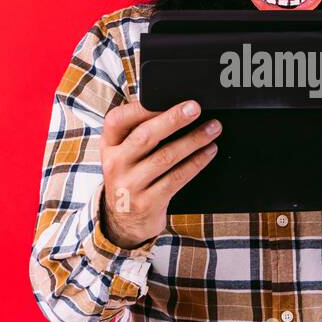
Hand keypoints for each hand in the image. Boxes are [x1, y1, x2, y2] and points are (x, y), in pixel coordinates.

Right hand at [100, 99, 221, 246]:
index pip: (118, 120)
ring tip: (213, 128)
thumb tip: (176, 108)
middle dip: (173, 119)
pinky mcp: (148, 203)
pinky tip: (209, 151)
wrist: (125, 223)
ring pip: (166, 157)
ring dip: (193, 140)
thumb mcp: (124, 155)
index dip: (142, 107)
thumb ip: (138, 133)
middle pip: (145, 136)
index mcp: (109, 146)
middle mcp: (114, 164)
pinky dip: (196, 163)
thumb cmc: (132, 177)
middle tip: (196, 108)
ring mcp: (130, 186)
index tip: (168, 97)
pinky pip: (176, 178)